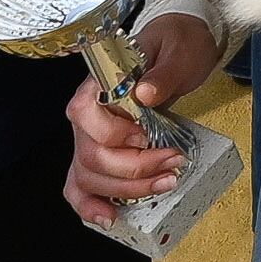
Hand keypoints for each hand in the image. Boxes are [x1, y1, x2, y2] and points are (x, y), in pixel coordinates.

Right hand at [62, 12, 217, 227]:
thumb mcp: (179, 50)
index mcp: (99, 83)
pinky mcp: (103, 153)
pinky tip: (109, 216)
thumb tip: (145, 93)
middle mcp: (87, 115)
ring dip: (126, 189)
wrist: (178, 47)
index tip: (147, 134)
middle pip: (92, 154)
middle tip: (173, 162)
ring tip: (165, 183)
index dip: (115, 132)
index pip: (85, 112)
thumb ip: (163, 72)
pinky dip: (90, 205)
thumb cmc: (175, 45)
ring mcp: (91, 137)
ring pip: (89, 175)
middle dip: (134, 168)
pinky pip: (81, 185)